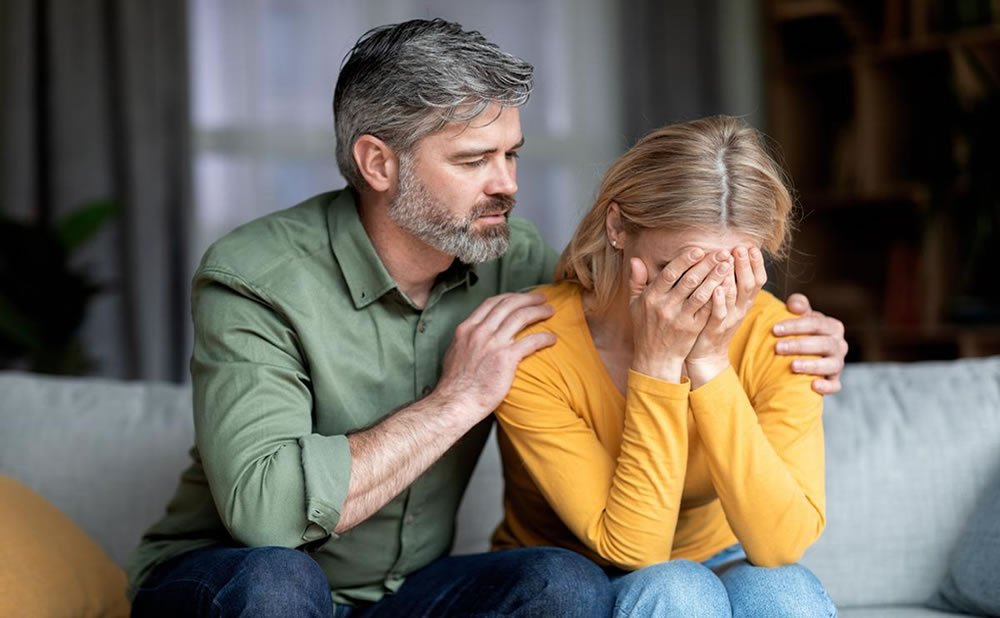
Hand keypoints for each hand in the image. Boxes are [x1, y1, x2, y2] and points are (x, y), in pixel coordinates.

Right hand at [435, 293, 555, 416]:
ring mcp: (493, 343)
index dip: (510, 297)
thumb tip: (475, 339)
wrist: (456, 402)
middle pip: (509, 305)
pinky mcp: (506, 358)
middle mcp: (480, 331)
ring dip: (538, 311)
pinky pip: (531, 341)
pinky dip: (544, 337)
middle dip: (527, 299)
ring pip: (521, 317)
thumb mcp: (454, 353)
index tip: (520, 297)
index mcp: (467, 328)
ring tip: (549, 311)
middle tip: (541, 298)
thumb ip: (467, 341)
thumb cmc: (455, 384)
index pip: (492, 303)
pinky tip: (552, 338)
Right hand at [629, 249, 731, 382]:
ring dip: (715, 278)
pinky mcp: (693, 329)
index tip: (698, 250)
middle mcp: (665, 307)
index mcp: (651, 298)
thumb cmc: (645, 327)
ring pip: (701, 295)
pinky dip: (717, 297)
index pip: (669, 274)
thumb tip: (636, 260)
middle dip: (706, 265)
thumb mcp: (635, 304)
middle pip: (689, 281)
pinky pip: (707, 310)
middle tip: (721, 252)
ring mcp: (680, 319)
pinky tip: (727, 285)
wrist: (655, 358)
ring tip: (727, 265)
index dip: (684, 261)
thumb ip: (636, 281)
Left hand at [686, 246, 767, 387]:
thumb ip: (730, 282)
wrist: (705, 355)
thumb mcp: (726, 302)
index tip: (751, 246)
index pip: (757, 279)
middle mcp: (740, 309)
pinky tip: (716, 288)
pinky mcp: (715, 329)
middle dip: (746, 265)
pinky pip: (719, 314)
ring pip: (735, 296)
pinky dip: (719, 301)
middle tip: (741, 247)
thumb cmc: (712, 322)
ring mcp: (728, 319)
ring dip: (732, 277)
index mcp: (744, 302)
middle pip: (748, 284)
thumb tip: (728, 257)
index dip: (756, 263)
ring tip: (729, 259)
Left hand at [772, 293, 847, 394]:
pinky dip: (826, 386)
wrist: (801, 356)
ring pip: (832, 365)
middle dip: (800, 345)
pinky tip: (813, 385)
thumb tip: (794, 305)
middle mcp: (839, 345)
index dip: (796, 325)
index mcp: (832, 327)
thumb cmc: (799, 332)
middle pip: (824, 344)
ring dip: (812, 365)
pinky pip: (835, 385)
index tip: (774, 329)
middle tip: (778, 348)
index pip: (817, 323)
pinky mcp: (834, 381)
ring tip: (792, 366)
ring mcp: (837, 364)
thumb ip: (798, 305)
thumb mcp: (799, 317)